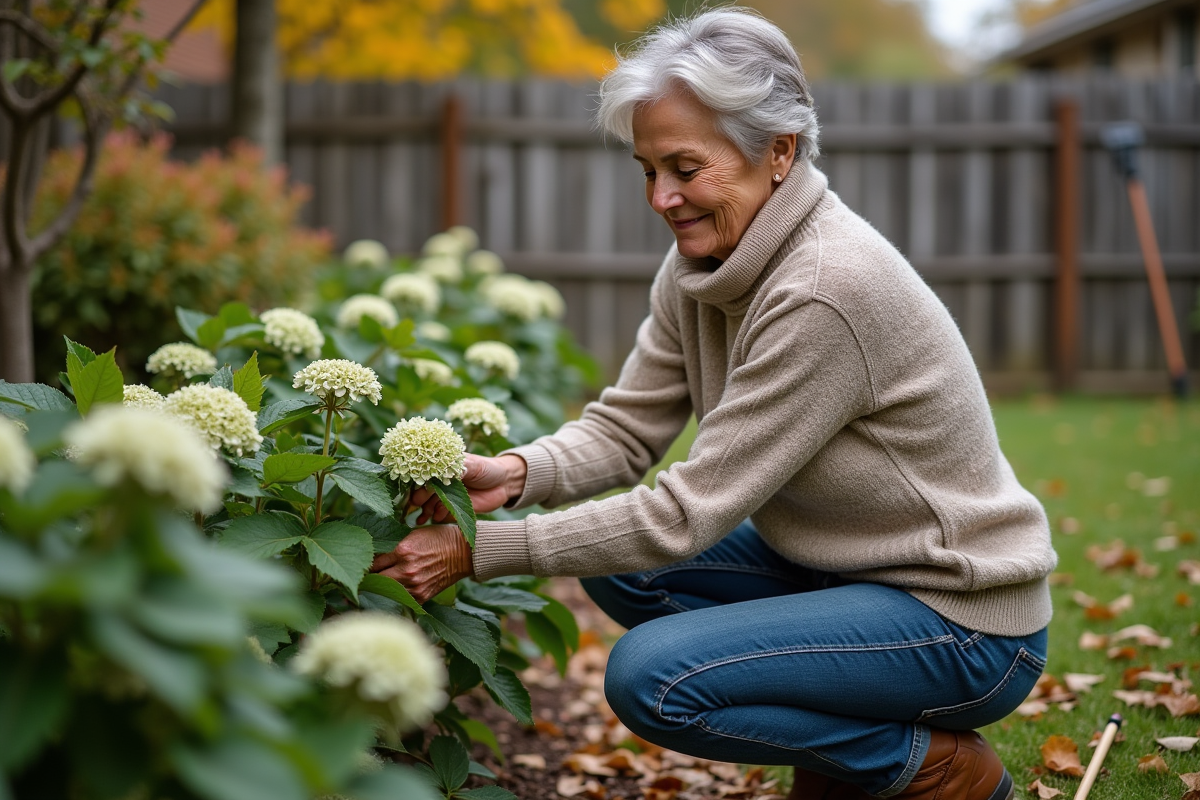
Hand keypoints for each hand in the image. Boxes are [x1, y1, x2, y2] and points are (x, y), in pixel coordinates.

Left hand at [370, 524, 473, 602]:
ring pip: (386, 592)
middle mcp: (407, 570)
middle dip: (368, 579)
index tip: (361, 566)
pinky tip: (392, 591)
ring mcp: (415, 586)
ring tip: (374, 585)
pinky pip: (401, 599)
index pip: (373, 562)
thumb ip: (393, 546)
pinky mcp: (421, 596)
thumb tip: (372, 556)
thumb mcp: (413, 535)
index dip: (366, 564)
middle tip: (361, 578)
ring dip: (380, 589)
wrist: (463, 553)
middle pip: (375, 580)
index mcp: (403, 551)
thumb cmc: (438, 538)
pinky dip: (395, 595)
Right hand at [408, 453, 526, 523]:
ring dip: (425, 510)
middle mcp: (441, 482)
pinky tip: (434, 519)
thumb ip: (460, 468)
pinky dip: (435, 517)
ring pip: (429, 504)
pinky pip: (440, 514)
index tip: (417, 487)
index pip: (426, 474)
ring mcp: (446, 496)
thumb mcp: (474, 466)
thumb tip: (445, 469)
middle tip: (417, 503)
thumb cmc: (487, 469)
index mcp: (443, 468)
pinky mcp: (452, 509)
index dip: (420, 481)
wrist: (504, 484)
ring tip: (423, 515)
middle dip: (419, 498)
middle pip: (424, 491)